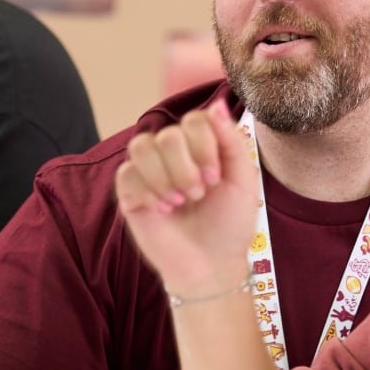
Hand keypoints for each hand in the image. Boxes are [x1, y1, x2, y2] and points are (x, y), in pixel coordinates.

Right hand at [113, 100, 259, 296]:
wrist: (211, 265)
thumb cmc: (229, 225)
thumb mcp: (243, 180)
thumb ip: (232, 140)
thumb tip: (218, 104)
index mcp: (200, 147)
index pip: (194, 120)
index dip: (203, 144)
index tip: (214, 177)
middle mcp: (173, 155)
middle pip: (168, 134)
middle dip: (186, 167)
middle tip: (198, 194)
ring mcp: (149, 172)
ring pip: (141, 146)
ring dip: (165, 176)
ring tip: (179, 202)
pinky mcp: (130, 193)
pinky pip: (126, 174)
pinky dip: (148, 191)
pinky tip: (162, 209)